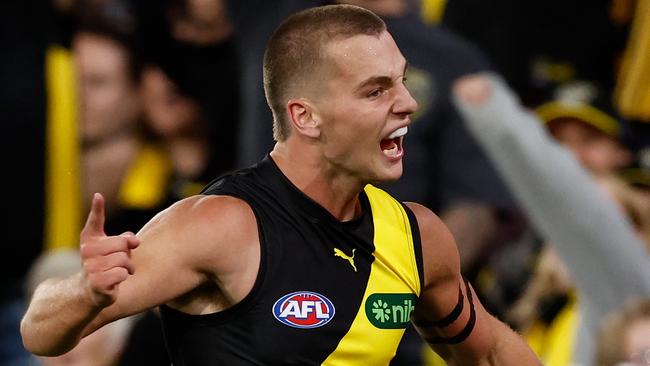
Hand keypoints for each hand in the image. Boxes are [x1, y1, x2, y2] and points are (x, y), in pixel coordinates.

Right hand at [79, 193, 139, 307]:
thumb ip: (124, 239)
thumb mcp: (111, 249)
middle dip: (127, 254)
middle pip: (123, 244)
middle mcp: (87, 251)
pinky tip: (114, 281)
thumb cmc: (105, 264)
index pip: (95, 221)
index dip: (97, 207)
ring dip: (127, 267)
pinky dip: (123, 277)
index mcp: (91, 240)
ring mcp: (91, 267)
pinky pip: (122, 273)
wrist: (90, 291)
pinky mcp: (97, 282)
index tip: (99, 195)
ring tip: (117, 271)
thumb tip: (134, 240)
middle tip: (120, 262)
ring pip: (125, 260)